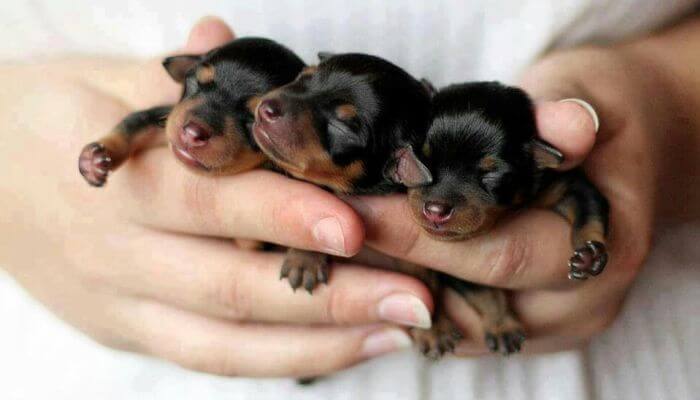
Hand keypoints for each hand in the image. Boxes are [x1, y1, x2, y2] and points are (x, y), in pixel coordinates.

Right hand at [0, 18, 434, 376]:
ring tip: (400, 332)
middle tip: (416, 297)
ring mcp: (122, 303)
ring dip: (320, 343)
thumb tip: (224, 42)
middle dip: (329, 294)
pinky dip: (280, 361)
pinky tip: (344, 348)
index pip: (209, 201)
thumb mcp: (105, 82)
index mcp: (117, 180)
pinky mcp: (128, 332)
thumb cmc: (50, 118)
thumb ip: (177, 77)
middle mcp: (118, 252)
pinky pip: (211, 359)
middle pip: (232, 284)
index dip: (282, 215)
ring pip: (228, 340)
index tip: (356, 224)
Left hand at [346, 46, 661, 353]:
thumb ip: (564, 112)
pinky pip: (456, 326)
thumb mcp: (587, 96)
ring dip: (394, 291)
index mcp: (602, 246)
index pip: (499, 254)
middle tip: (329, 234)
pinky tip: (370, 266)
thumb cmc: (602, 119)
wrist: (623, 156)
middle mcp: (579, 301)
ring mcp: (550, 322)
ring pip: (454, 327)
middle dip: (392, 268)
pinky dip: (413, 299)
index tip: (355, 208)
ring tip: (338, 251)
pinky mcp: (523, 326)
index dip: (420, 235)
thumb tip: (567, 127)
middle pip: (467, 303)